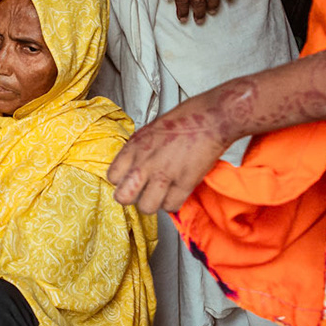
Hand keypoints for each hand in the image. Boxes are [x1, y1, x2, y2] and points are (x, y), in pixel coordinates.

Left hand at [107, 88, 237, 214]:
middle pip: (123, 197)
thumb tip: (136, 163)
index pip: (112, 176)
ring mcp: (164, 174)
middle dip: (131, 198)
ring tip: (159, 195)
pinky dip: (173, 204)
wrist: (213, 118)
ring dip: (153, 204)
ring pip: (146, 207)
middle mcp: (146, 162)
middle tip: (140, 193)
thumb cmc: (187, 117)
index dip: (120, 181)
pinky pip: (171, 206)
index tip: (128, 180)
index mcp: (135, 146)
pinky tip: (175, 194)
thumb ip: (140, 149)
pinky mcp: (184, 183)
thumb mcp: (151, 129)